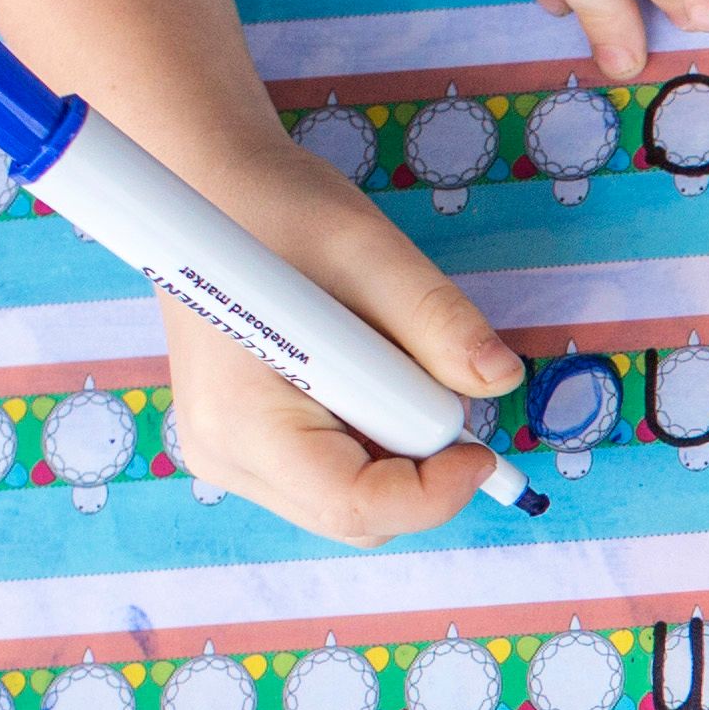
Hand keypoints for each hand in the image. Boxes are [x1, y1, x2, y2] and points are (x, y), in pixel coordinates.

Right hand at [154, 147, 525, 547]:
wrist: (209, 191)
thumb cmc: (275, 209)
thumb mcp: (368, 250)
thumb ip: (436, 320)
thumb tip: (499, 381)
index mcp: (242, 420)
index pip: (355, 507)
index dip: (435, 492)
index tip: (482, 447)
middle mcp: (226, 455)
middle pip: (359, 518)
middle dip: (420, 467)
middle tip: (429, 380)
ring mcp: (232, 458)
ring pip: (354, 502)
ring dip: (397, 448)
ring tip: (380, 357)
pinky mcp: (248, 449)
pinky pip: (336, 475)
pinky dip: (372, 437)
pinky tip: (359, 371)